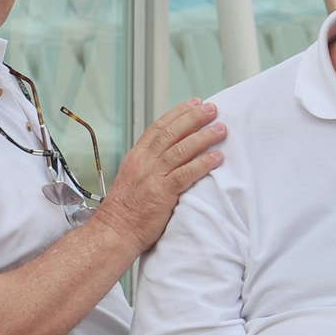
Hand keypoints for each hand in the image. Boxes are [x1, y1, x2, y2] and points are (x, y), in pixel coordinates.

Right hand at [91, 99, 224, 248]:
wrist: (115, 230)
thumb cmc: (126, 210)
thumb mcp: (133, 178)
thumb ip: (150, 164)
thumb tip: (171, 154)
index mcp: (136, 157)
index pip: (158, 127)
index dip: (178, 113)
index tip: (194, 103)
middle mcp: (144, 162)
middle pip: (171, 133)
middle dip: (193, 118)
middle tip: (212, 109)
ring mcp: (152, 176)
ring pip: (181, 149)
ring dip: (203, 137)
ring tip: (220, 129)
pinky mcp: (162, 193)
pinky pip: (186, 173)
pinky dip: (203, 164)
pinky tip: (217, 158)